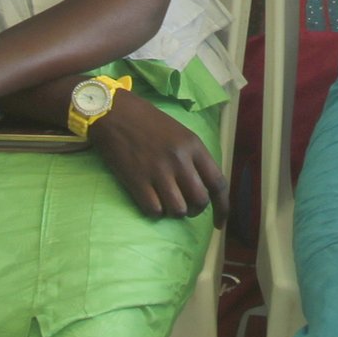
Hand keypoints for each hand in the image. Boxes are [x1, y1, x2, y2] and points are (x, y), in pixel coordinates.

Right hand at [86, 93, 227, 218]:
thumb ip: (194, 158)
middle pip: (200, 201)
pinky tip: (151, 201)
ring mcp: (158, 171)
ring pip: (178, 210)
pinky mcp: (137, 180)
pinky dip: (155, 212)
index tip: (219, 223)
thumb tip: (204, 187)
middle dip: (196, 210)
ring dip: (175, 212)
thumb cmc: (148, 122)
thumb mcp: (180, 133)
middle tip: (186, 206)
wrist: (115, 113)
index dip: (222, 207)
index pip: (218, 183)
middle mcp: (179, 160)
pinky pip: (155, 210)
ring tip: (167, 202)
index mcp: (194, 146)